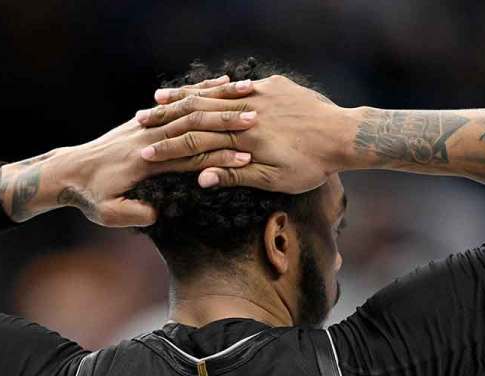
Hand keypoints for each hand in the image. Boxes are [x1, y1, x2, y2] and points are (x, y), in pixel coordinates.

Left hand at [49, 76, 262, 226]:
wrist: (67, 171)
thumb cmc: (88, 196)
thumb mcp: (109, 213)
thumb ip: (135, 213)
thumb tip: (160, 213)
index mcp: (143, 161)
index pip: (188, 157)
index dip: (218, 158)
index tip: (246, 158)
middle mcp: (146, 137)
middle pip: (193, 127)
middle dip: (226, 122)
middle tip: (256, 120)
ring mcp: (144, 125)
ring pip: (186, 108)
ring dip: (217, 100)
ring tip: (247, 91)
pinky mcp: (143, 120)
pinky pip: (175, 103)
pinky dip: (198, 92)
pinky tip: (219, 83)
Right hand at [137, 75, 357, 192]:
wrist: (345, 135)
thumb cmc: (311, 165)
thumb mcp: (274, 180)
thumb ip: (236, 175)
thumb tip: (202, 178)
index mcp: (243, 139)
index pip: (196, 143)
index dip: (169, 149)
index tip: (144, 155)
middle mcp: (246, 113)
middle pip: (197, 114)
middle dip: (166, 119)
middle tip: (139, 123)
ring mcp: (258, 95)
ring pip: (212, 95)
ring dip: (183, 99)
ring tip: (157, 101)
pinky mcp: (271, 85)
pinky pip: (234, 85)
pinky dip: (213, 87)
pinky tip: (197, 88)